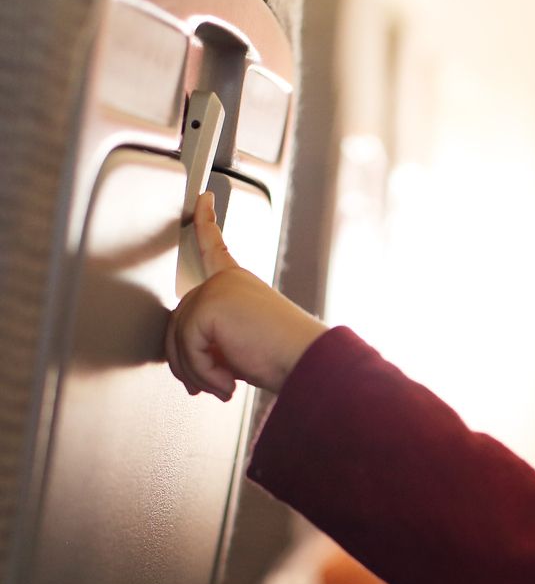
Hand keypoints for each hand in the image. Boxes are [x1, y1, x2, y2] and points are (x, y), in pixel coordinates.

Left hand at [166, 192, 327, 399]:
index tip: (204, 198)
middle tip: (211, 384)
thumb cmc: (286, 356)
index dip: (205, 220)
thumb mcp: (241, 341)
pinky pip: (187, 346)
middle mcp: (226, 281)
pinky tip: (226, 382)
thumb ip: (211, 335)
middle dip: (189, 359)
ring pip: (179, 337)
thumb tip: (179, 354)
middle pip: (180, 318)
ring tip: (223, 385)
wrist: (306, 361)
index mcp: (238, 282)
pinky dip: (203, 373)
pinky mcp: (211, 306)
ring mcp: (217, 290)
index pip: (215, 247)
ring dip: (197, 372)